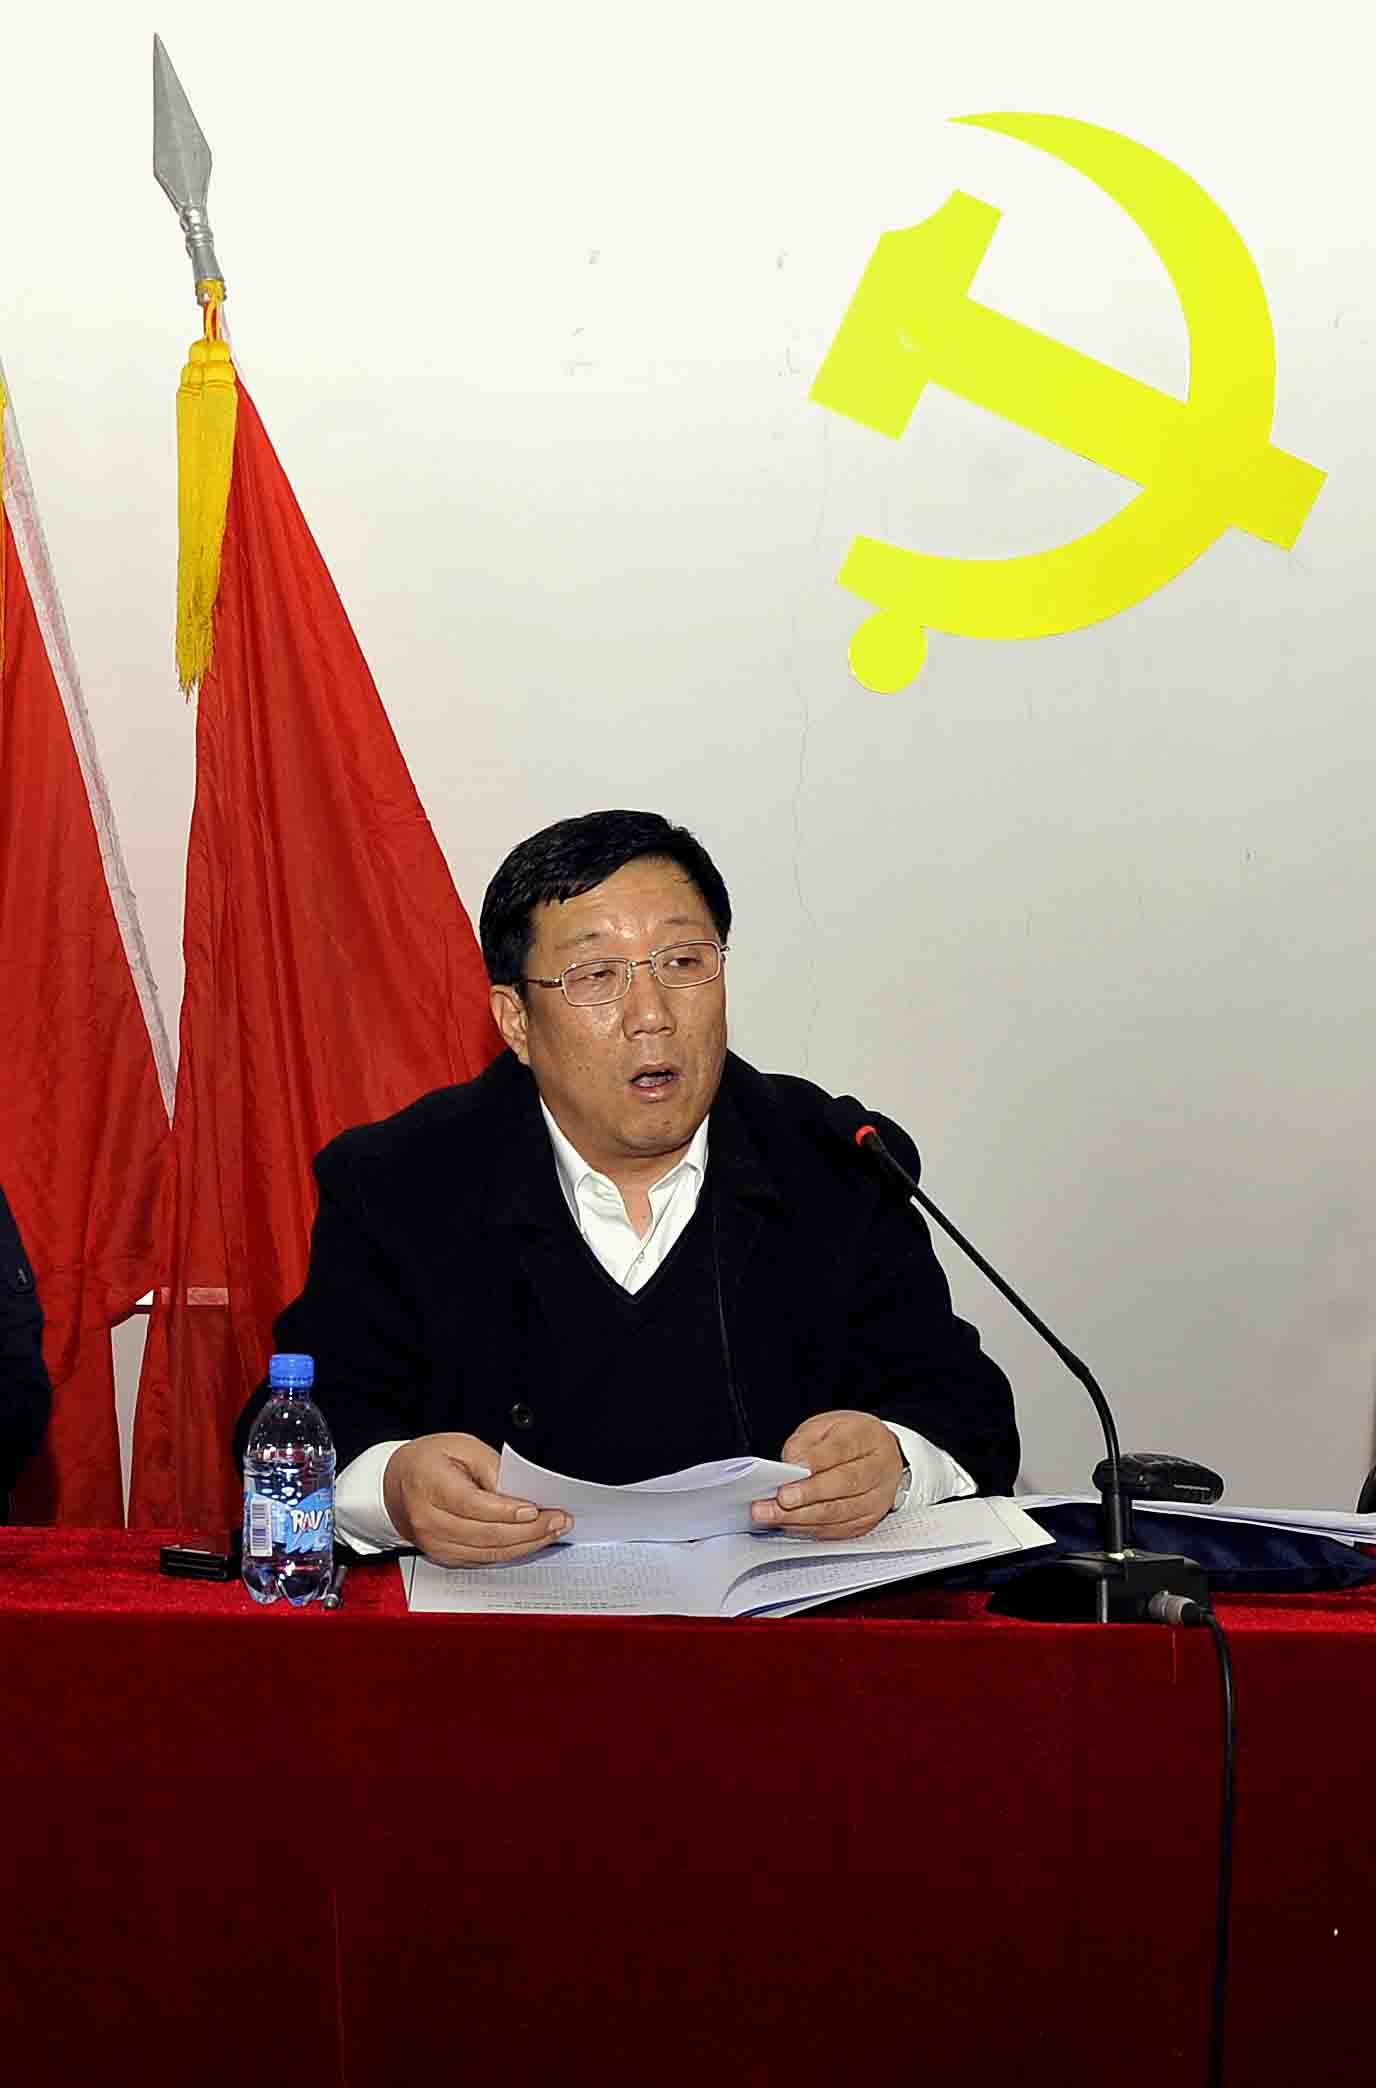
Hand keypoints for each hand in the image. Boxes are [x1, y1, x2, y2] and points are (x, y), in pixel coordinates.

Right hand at [383, 1433, 572, 1564]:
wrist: (396, 1484)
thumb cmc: (429, 1461)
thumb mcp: (461, 1446)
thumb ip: (491, 1466)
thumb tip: (519, 1491)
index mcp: (429, 1485)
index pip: (471, 1505)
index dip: (506, 1511)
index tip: (535, 1509)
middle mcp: (429, 1520)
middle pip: (485, 1534)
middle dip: (528, 1530)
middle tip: (558, 1520)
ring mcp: (435, 1543)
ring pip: (488, 1552)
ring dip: (526, 1544)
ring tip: (553, 1530)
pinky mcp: (445, 1556)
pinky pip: (484, 1559)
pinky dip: (511, 1552)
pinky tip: (531, 1541)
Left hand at [751, 1411, 902, 1539]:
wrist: (880, 1456)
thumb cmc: (849, 1440)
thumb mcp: (825, 1426)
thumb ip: (806, 1442)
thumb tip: (792, 1463)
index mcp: (867, 1437)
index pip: (843, 1448)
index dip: (817, 1460)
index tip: (793, 1467)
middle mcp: (878, 1469)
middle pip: (844, 1484)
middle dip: (807, 1494)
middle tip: (779, 1499)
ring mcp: (876, 1498)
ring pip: (838, 1512)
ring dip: (801, 1517)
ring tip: (772, 1515)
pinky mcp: (867, 1521)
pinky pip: (836, 1529)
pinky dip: (809, 1528)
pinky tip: (787, 1523)